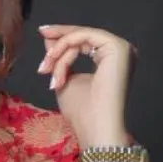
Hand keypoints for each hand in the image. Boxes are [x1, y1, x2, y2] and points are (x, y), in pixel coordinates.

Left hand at [36, 23, 137, 148]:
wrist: (95, 127)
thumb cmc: (81, 111)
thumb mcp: (64, 77)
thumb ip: (59, 57)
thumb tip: (48, 35)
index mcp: (108, 59)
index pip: (82, 41)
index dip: (61, 39)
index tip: (42, 35)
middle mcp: (118, 51)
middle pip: (81, 36)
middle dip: (57, 42)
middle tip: (42, 44)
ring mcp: (120, 48)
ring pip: (80, 37)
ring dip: (59, 52)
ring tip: (47, 69)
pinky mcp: (117, 47)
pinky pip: (85, 36)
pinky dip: (66, 46)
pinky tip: (55, 61)